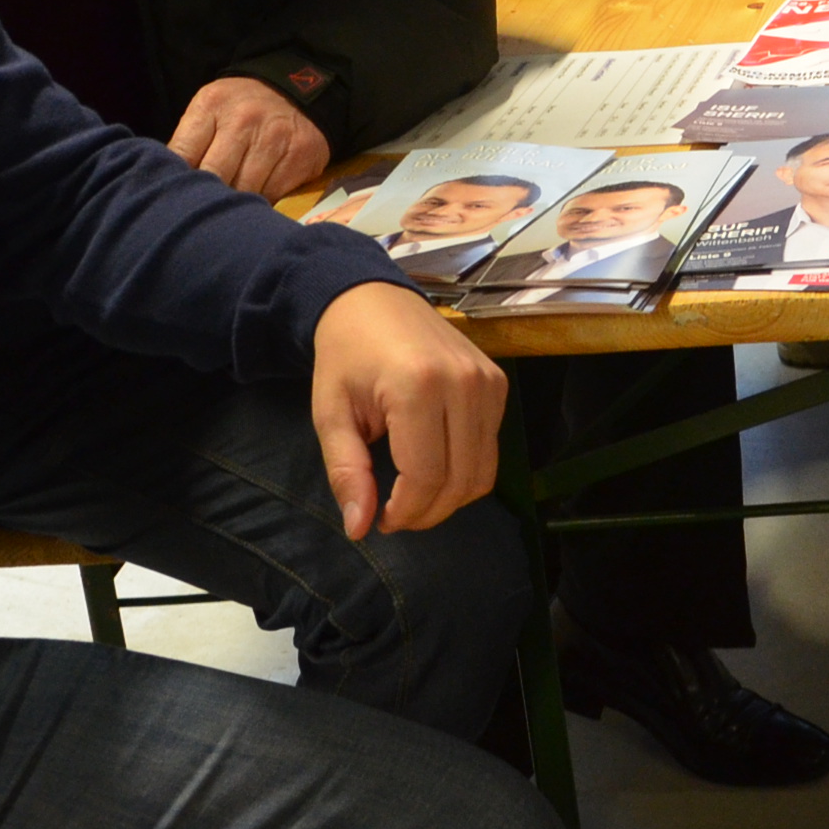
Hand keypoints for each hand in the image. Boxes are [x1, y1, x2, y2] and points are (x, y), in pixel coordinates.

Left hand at [166, 76, 332, 199]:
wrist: (297, 91)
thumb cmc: (241, 107)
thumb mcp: (209, 111)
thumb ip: (188, 144)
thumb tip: (166, 186)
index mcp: (211, 105)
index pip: (182, 155)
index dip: (177, 181)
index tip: (176, 197)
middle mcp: (243, 119)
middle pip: (214, 176)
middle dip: (207, 197)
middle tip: (203, 209)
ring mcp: (274, 137)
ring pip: (244, 190)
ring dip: (236, 203)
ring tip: (231, 206)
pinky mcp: (300, 155)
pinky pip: (273, 194)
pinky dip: (262, 202)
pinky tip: (258, 196)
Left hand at [309, 280, 506, 538]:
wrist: (373, 299)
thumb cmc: (345, 355)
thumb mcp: (330, 413)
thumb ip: (346, 471)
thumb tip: (359, 529)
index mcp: (417, 387)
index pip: (426, 477)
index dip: (405, 512)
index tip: (380, 522)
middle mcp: (464, 384)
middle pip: (460, 480)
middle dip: (427, 513)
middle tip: (395, 515)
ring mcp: (488, 382)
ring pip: (483, 472)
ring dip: (450, 498)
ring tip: (414, 495)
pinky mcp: (498, 383)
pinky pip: (491, 449)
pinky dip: (465, 470)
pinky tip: (434, 463)